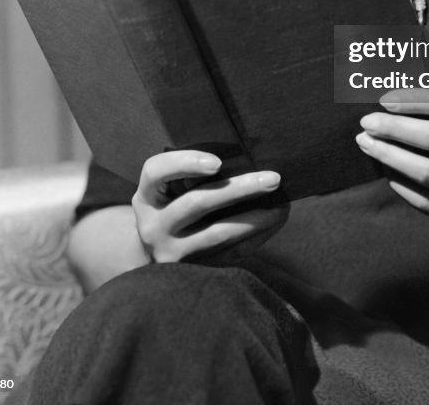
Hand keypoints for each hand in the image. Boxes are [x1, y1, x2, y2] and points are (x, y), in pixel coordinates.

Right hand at [132, 150, 288, 263]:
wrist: (156, 256)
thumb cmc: (170, 208)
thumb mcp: (165, 192)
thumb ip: (189, 176)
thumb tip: (244, 156)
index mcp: (146, 197)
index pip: (156, 172)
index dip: (185, 163)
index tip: (218, 162)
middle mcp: (153, 226)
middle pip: (197, 202)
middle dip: (239, 189)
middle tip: (273, 178)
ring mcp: (171, 252)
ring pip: (217, 233)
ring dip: (254, 217)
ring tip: (281, 206)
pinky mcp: (192, 272)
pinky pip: (229, 253)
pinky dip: (255, 237)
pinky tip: (273, 223)